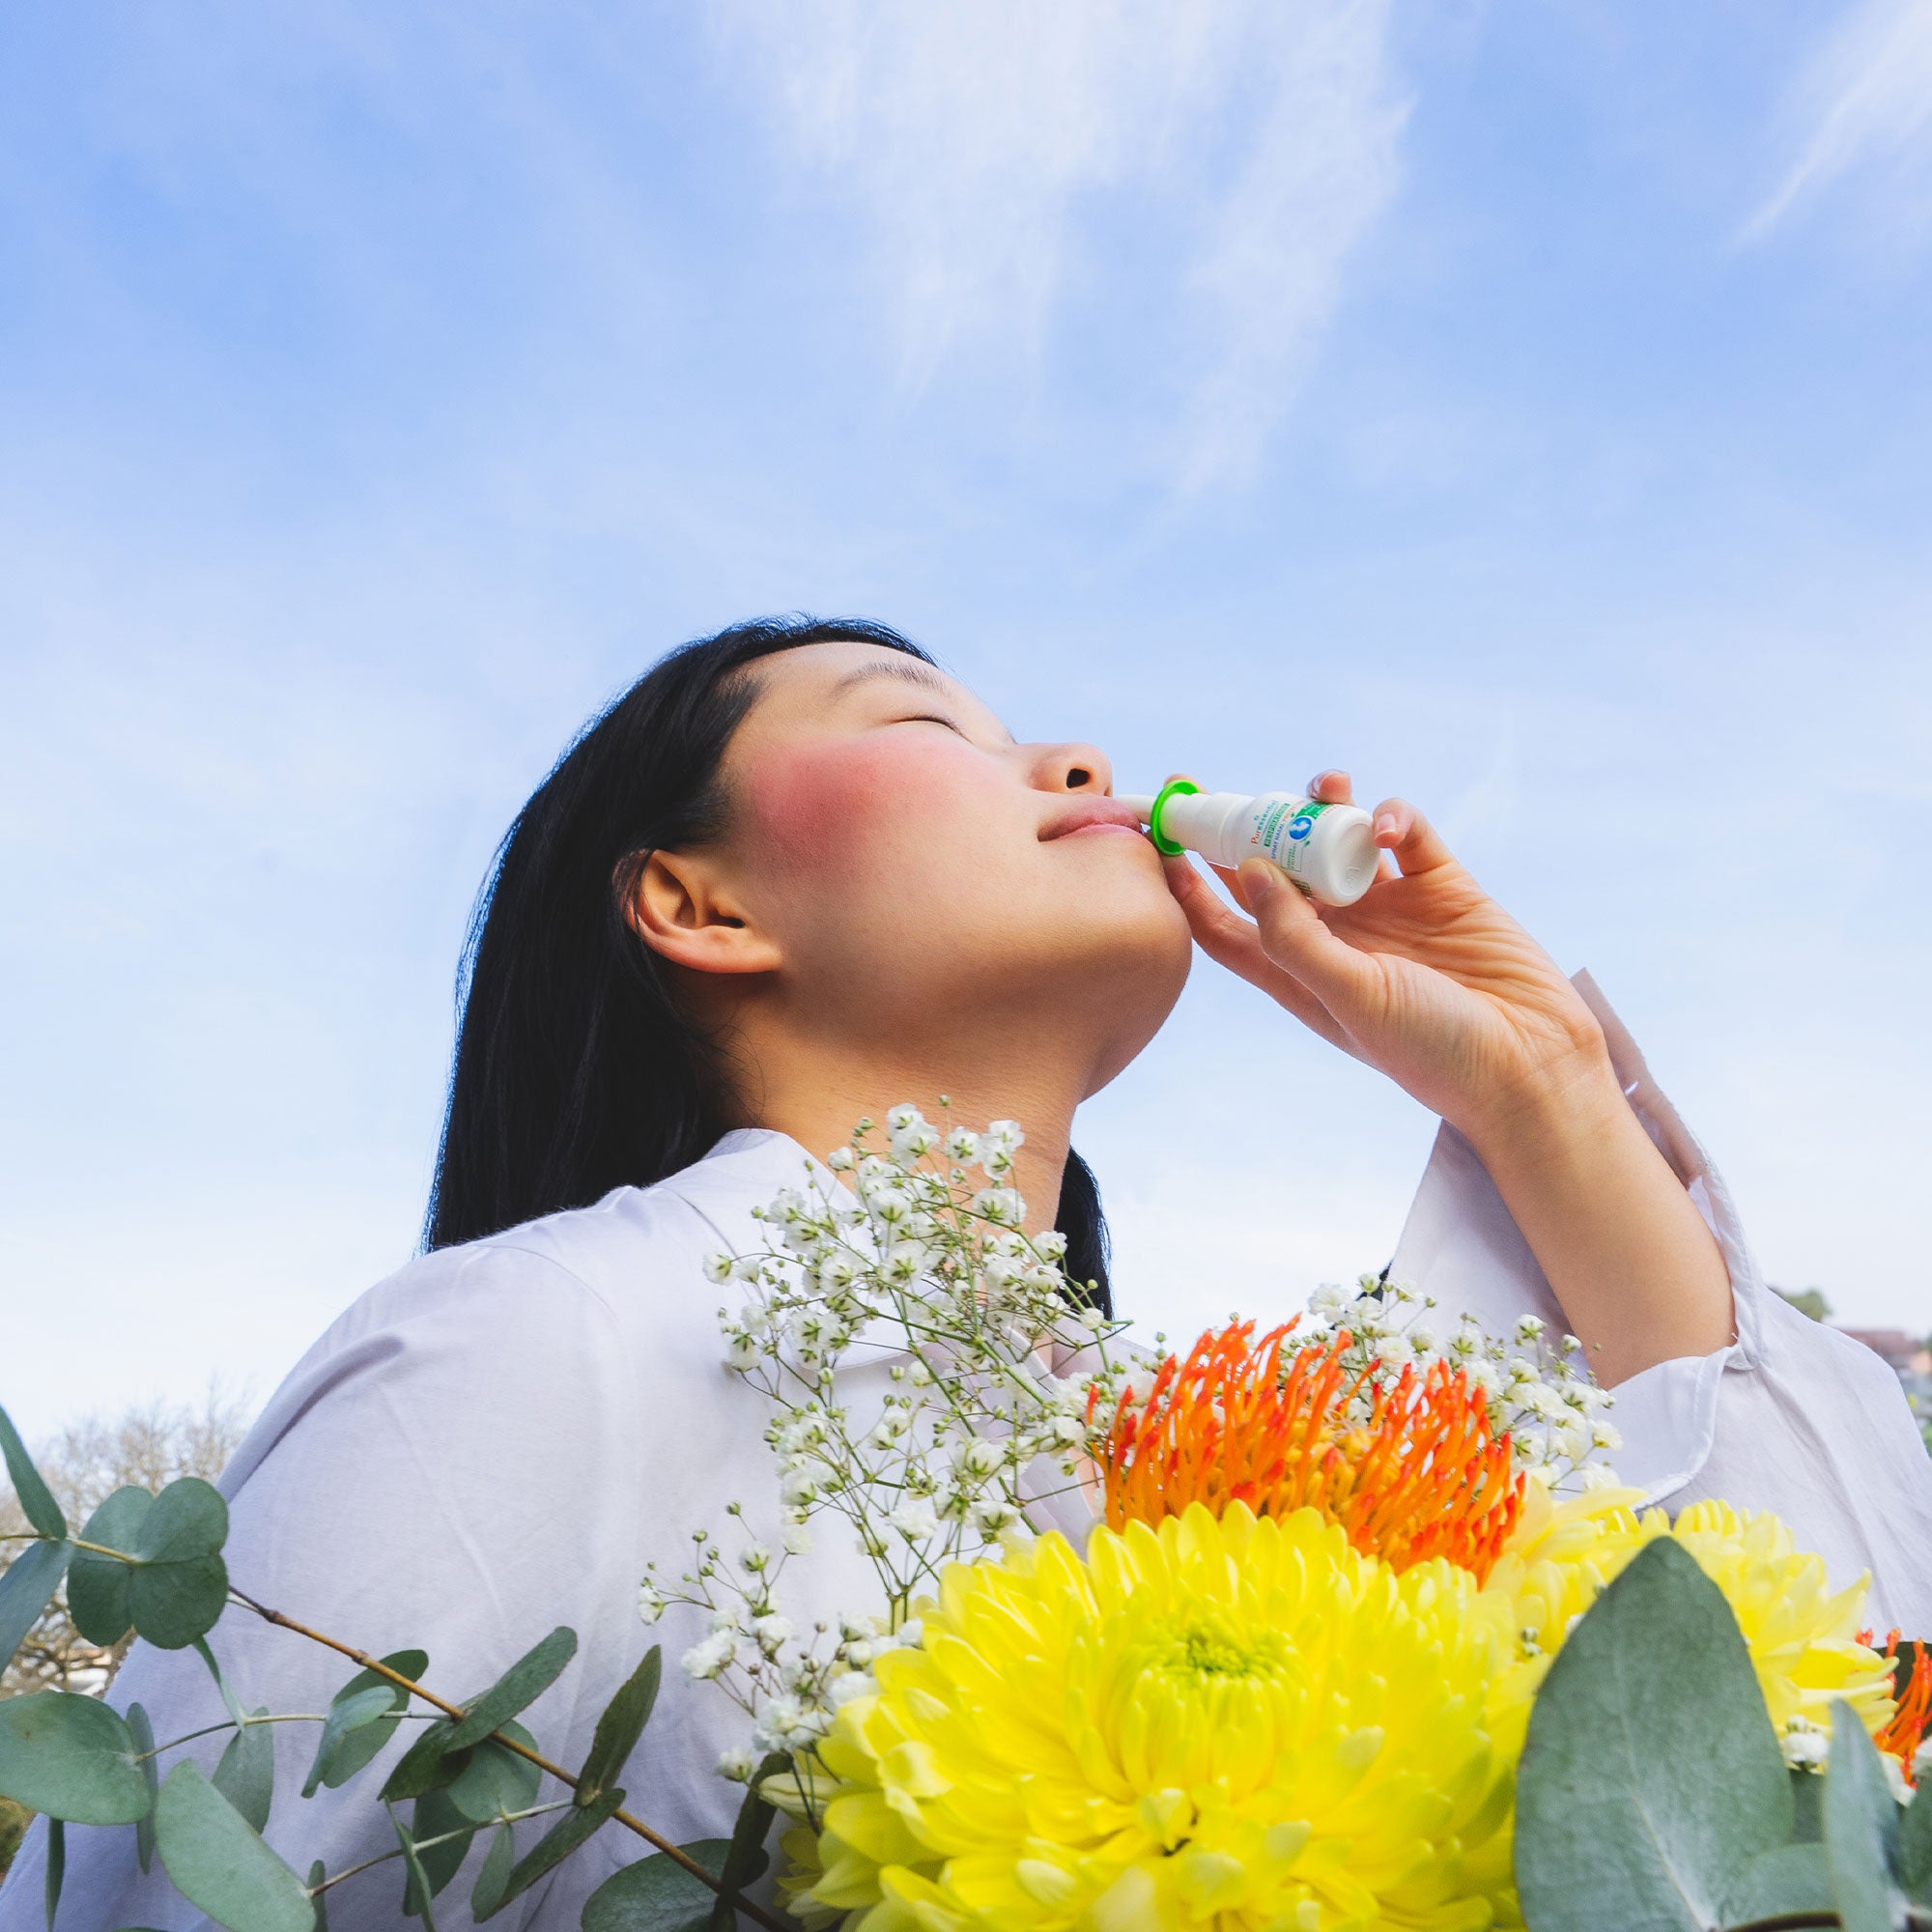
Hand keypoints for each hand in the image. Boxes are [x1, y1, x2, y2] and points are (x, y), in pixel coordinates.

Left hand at [1164, 770, 1733, 1379]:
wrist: (1530, 1066)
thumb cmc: (1431, 1052)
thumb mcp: (1350, 998)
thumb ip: (1294, 938)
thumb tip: (1248, 869)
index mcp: (1298, 974)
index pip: (1224, 924)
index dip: (1187, 885)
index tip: (1160, 837)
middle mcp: (1336, 937)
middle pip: (1274, 870)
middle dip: (1251, 829)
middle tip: (1228, 790)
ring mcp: (1389, 909)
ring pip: (1338, 842)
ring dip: (1324, 809)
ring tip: (1322, 788)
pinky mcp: (1443, 888)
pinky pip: (1406, 835)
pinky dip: (1393, 818)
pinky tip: (1386, 824)